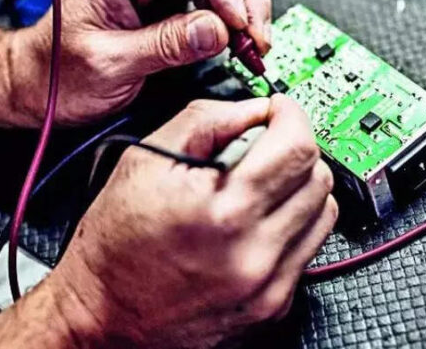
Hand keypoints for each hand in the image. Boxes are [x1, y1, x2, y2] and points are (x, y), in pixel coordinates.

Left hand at [6, 0, 271, 125]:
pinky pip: (208, 7)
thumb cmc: (54, 74)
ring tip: (254, 45)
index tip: (234, 13)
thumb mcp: (109, 63)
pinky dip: (230, 26)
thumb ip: (164, 45)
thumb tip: (216, 31)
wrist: (32, 90)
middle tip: (255, 34)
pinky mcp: (166, 11)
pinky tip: (240, 45)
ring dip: (241, 11)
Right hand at [45, 96, 337, 348]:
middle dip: (294, 149)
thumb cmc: (113, 245)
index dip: (290, 115)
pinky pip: (308, 248)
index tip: (277, 111)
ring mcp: (268, 286)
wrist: (101, 316)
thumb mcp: (144, 159)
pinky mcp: (272, 306)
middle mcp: (254, 253)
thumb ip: (205, 120)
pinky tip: (256, 220)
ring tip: (259, 185)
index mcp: (224, 211)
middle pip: (319, 178)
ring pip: (324, 213)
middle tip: (262, 147)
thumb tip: (254, 109)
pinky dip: (291, 224)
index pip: (298, 147)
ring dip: (300, 187)